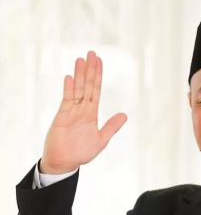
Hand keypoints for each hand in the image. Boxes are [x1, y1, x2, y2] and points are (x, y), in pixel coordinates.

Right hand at [40, 51, 126, 173]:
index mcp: (91, 114)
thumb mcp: (101, 140)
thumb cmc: (81, 152)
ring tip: (81, 60)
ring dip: (79, 75)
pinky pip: (66, 100)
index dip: (98, 76)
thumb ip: (111, 127)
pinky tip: (70, 78)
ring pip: (76, 89)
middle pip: (87, 86)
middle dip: (89, 70)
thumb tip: (124, 114)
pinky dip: (68, 89)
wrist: (64, 162)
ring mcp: (71, 111)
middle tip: (92, 53)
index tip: (99, 62)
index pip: (96, 91)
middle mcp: (82, 109)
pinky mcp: (62, 116)